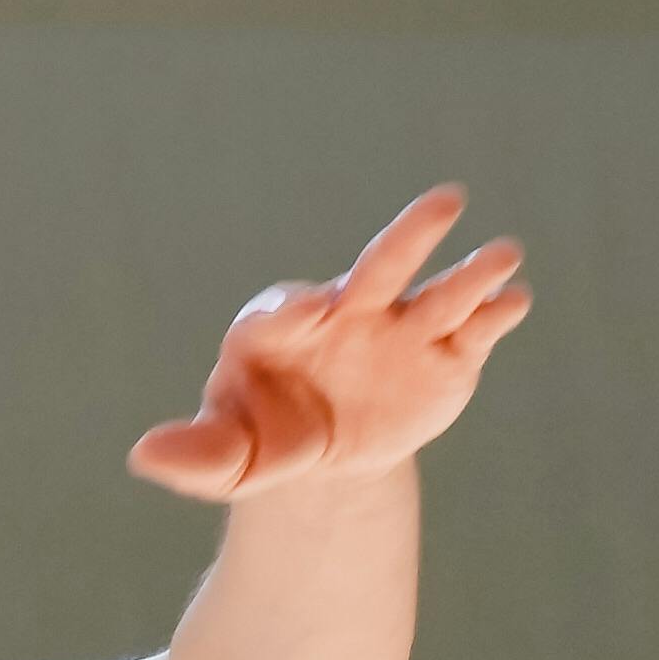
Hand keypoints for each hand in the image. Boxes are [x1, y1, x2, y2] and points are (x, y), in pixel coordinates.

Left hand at [131, 187, 526, 503]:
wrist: (326, 452)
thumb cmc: (266, 437)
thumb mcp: (230, 456)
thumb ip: (195, 455)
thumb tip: (143, 455)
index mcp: (283, 325)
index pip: (286, 309)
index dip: (293, 310)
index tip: (309, 313)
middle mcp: (350, 313)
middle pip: (380, 267)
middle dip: (410, 235)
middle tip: (444, 203)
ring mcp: (402, 332)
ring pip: (440, 295)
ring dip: (472, 275)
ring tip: (505, 255)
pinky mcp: (445, 359)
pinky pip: (473, 333)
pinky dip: (495, 317)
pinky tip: (515, 301)